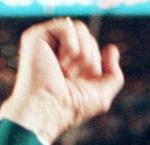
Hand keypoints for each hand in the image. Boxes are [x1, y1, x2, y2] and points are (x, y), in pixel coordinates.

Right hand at [0, 18, 123, 144]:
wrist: (48, 112)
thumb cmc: (70, 110)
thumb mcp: (101, 96)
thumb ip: (114, 75)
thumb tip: (111, 49)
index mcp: (67, 64)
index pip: (92, 47)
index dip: (95, 65)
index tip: (80, 83)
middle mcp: (55, 52)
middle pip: (88, 36)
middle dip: (89, 60)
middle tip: (71, 78)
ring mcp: (44, 43)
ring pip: (79, 29)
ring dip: (82, 54)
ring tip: (66, 71)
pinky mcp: (35, 37)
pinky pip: (67, 26)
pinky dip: (70, 46)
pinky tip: (59, 63)